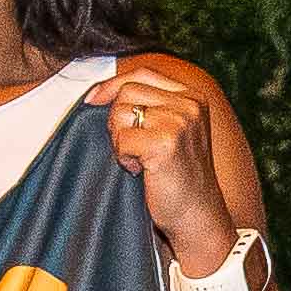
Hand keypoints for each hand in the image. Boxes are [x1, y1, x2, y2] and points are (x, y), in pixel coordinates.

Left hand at [104, 60, 239, 270]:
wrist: (198, 217)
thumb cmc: (179, 178)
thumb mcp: (172, 132)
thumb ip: (150, 106)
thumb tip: (99, 92)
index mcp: (194, 98)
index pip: (144, 73)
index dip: (114, 84)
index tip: (93, 100)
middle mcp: (190, 106)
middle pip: (128, 91)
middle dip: (117, 119)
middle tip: (129, 147)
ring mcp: (179, 123)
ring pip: (121, 113)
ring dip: (120, 139)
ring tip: (138, 160)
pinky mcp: (165, 144)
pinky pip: (122, 139)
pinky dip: (123, 157)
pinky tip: (140, 171)